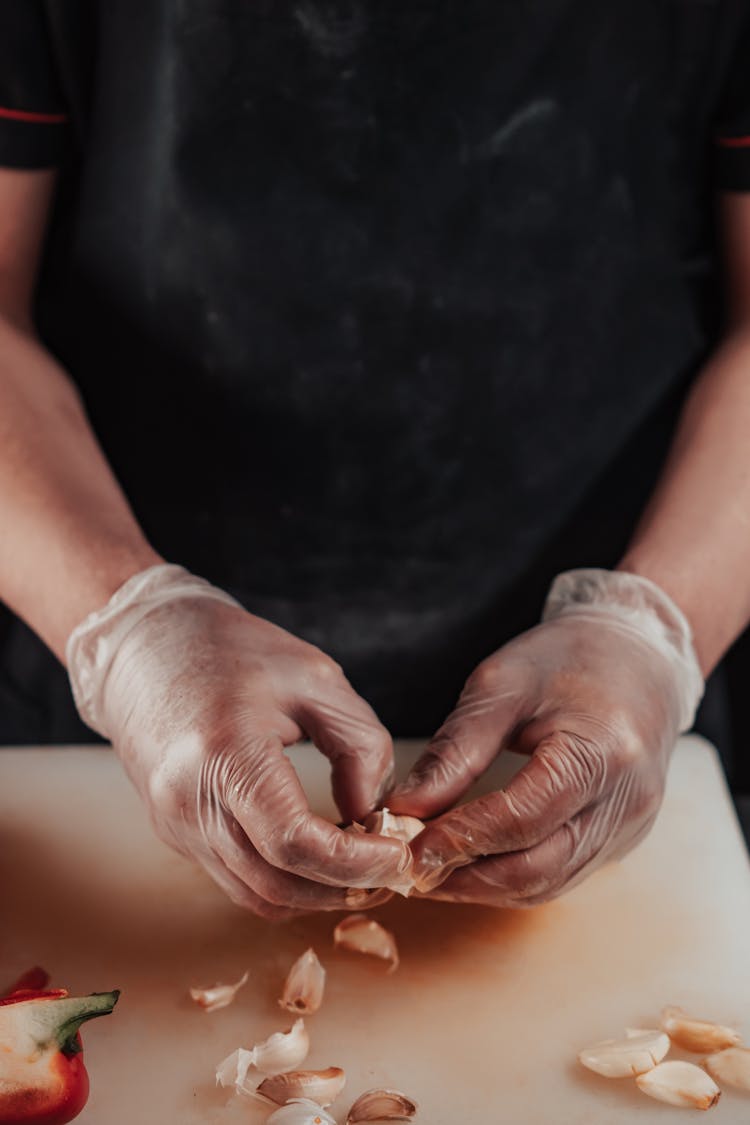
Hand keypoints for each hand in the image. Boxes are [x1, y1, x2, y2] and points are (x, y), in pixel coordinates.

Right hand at [66, 565, 409, 918]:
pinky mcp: (175, 833)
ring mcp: (176, 824)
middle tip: (394, 869)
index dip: (355, 863)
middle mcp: (190, 800)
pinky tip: (321, 856)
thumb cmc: (230, 650)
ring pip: (257, 895)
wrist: (142, 647)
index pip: (293, 843)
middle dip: (345, 888)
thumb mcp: (315, 678)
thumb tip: (373, 815)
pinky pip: (237, 879)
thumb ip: (358, 746)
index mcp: (224, 752)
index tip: (399, 854)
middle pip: (277, 883)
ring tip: (365, 868)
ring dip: (316, 894)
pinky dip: (286, 880)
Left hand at [389, 570, 702, 906]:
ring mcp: (631, 826)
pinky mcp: (624, 838)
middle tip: (411, 870)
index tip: (408, 848)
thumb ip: (456, 750)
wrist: (640, 656)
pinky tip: (473, 863)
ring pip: (549, 884)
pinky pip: (564, 874)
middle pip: (537, 868)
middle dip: (467, 878)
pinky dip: (513, 877)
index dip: (460, 841)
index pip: (521, 820)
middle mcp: (627, 801)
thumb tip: (406, 806)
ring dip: (485, 887)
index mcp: (601, 752)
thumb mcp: (501, 685)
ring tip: (432, 870)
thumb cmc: (568, 657)